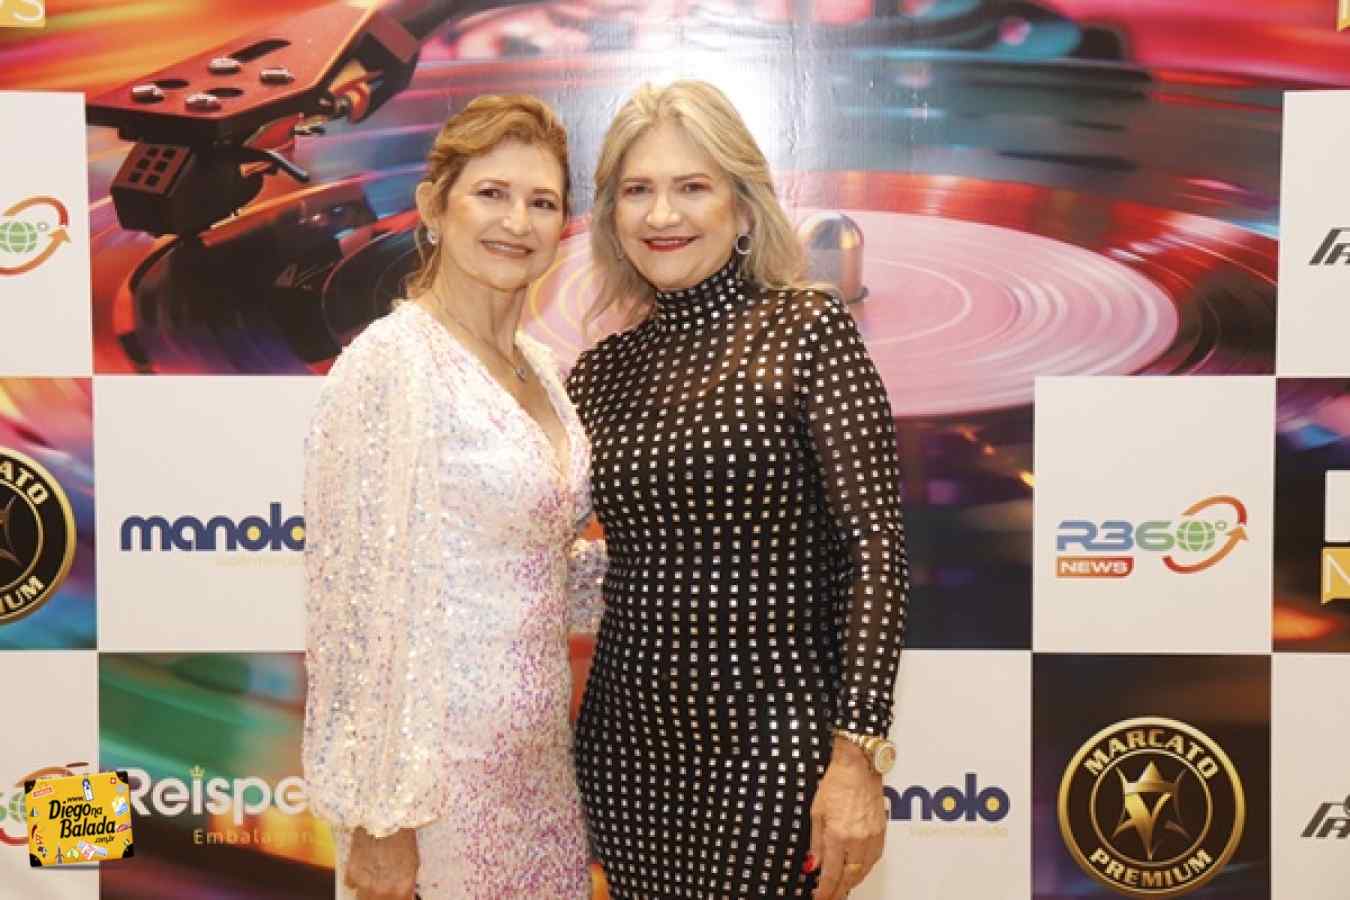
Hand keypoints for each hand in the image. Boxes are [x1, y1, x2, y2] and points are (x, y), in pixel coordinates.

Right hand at [345, 827, 418, 899]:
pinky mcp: (351, 874)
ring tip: (373, 874)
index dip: (397, 899)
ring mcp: (366, 884)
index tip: (395, 894)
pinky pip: (351, 883)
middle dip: (380, 897)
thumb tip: (403, 895)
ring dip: (367, 890)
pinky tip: (363, 863)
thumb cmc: (402, 837)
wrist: (384, 817)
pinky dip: (356, 877)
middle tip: (382, 884)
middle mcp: (383, 891)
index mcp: (402, 889)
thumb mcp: (413, 863)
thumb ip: (406, 884)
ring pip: (362, 897)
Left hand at [809, 737, 887, 899]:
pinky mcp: (882, 832)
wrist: (859, 766)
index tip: (820, 898)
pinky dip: (864, 869)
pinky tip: (857, 871)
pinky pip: (874, 859)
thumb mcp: (817, 812)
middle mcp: (857, 839)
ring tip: (841, 888)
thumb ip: (815, 842)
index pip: (831, 874)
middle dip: (838, 891)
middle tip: (830, 897)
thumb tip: (813, 865)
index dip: (825, 891)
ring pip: (863, 871)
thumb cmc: (836, 783)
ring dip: (852, 882)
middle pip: (849, 877)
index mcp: (838, 835)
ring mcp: (872, 837)